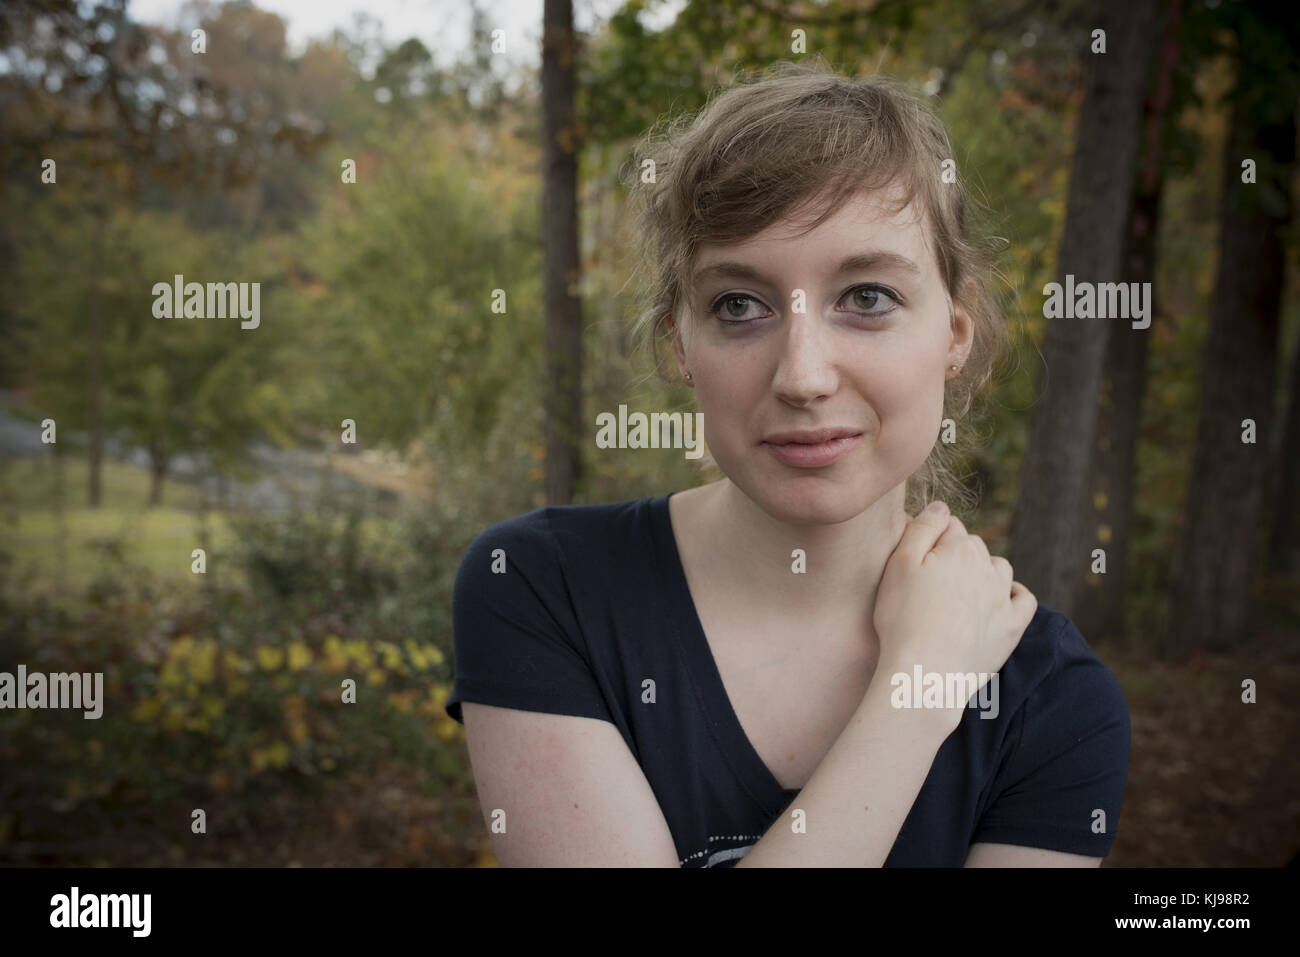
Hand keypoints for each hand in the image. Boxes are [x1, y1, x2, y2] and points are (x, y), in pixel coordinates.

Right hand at [871, 501, 1036, 729]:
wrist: (926, 673)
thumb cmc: (902, 619)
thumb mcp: (898, 565)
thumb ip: (921, 529)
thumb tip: (941, 506)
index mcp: (958, 548)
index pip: (949, 526)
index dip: (931, 536)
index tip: (916, 555)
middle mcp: (986, 567)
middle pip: (973, 546)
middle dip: (956, 553)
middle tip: (930, 577)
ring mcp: (1002, 598)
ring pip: (999, 569)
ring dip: (984, 570)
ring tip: (961, 588)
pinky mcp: (1012, 627)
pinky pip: (1025, 600)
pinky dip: (1016, 593)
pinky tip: (1003, 597)